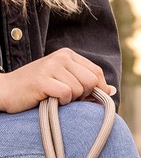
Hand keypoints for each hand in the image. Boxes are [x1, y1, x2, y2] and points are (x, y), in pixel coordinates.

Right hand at [0, 48, 115, 113]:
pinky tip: (49, 99)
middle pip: (91, 81)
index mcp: (69, 55)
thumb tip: (112, 90)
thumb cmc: (41, 91)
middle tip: (68, 97)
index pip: (97, 73)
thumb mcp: (67, 84)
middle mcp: (61, 57)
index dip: (96, 90)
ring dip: (71, 100)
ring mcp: (51, 66)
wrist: (8, 91)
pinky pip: (66, 94)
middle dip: (84, 95)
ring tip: (56, 97)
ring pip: (79, 89)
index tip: (83, 96)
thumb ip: (89, 86)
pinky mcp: (43, 79)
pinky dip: (61, 102)